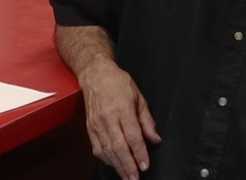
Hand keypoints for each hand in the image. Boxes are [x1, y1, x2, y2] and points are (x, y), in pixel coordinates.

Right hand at [79, 58, 161, 179]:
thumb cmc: (117, 83)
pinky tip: (114, 165)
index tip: (144, 165)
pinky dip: (106, 159)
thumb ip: (147, 120)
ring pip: (107, 150)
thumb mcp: (139, 97)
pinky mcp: (90, 128)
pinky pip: (97, 148)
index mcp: (123, 109)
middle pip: (119, 147)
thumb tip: (155, 138)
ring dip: (117, 166)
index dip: (139, 153)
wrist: (95, 75)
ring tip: (126, 176)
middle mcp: (108, 119)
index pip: (133, 136)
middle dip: (128, 166)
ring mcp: (97, 124)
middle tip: (135, 178)